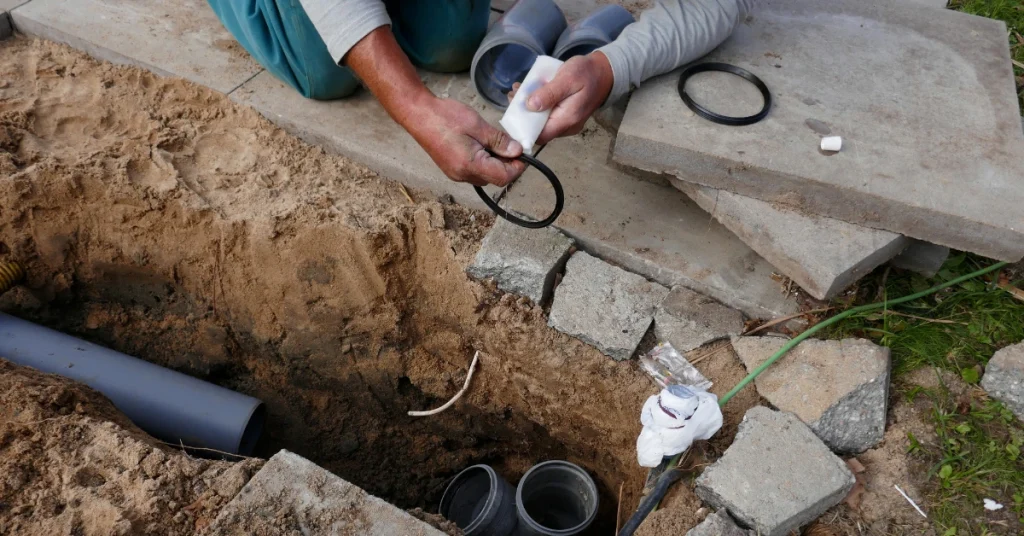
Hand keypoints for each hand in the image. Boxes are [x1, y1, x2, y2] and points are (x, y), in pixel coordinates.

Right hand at [344, 27, 524, 186]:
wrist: (418, 115)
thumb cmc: (445, 117)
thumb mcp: (478, 125)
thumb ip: (499, 141)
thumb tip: (517, 151)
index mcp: (470, 165)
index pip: (504, 177)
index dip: (517, 167)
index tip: (522, 153)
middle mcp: (463, 175)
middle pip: (495, 179)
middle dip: (506, 165)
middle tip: (509, 144)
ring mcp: (456, 174)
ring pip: (485, 176)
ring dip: (494, 163)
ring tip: (493, 142)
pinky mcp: (452, 169)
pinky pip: (474, 171)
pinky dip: (483, 161)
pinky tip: (480, 145)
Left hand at [508, 52, 613, 145]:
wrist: (605, 71)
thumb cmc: (587, 73)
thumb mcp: (567, 78)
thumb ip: (549, 93)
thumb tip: (530, 106)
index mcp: (567, 120)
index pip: (539, 136)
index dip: (523, 128)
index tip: (512, 112)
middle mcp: (566, 126)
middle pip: (538, 129)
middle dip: (523, 115)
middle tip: (514, 95)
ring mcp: (566, 122)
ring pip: (542, 122)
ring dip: (528, 108)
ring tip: (519, 90)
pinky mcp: (565, 116)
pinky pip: (548, 115)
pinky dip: (537, 105)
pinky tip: (530, 91)